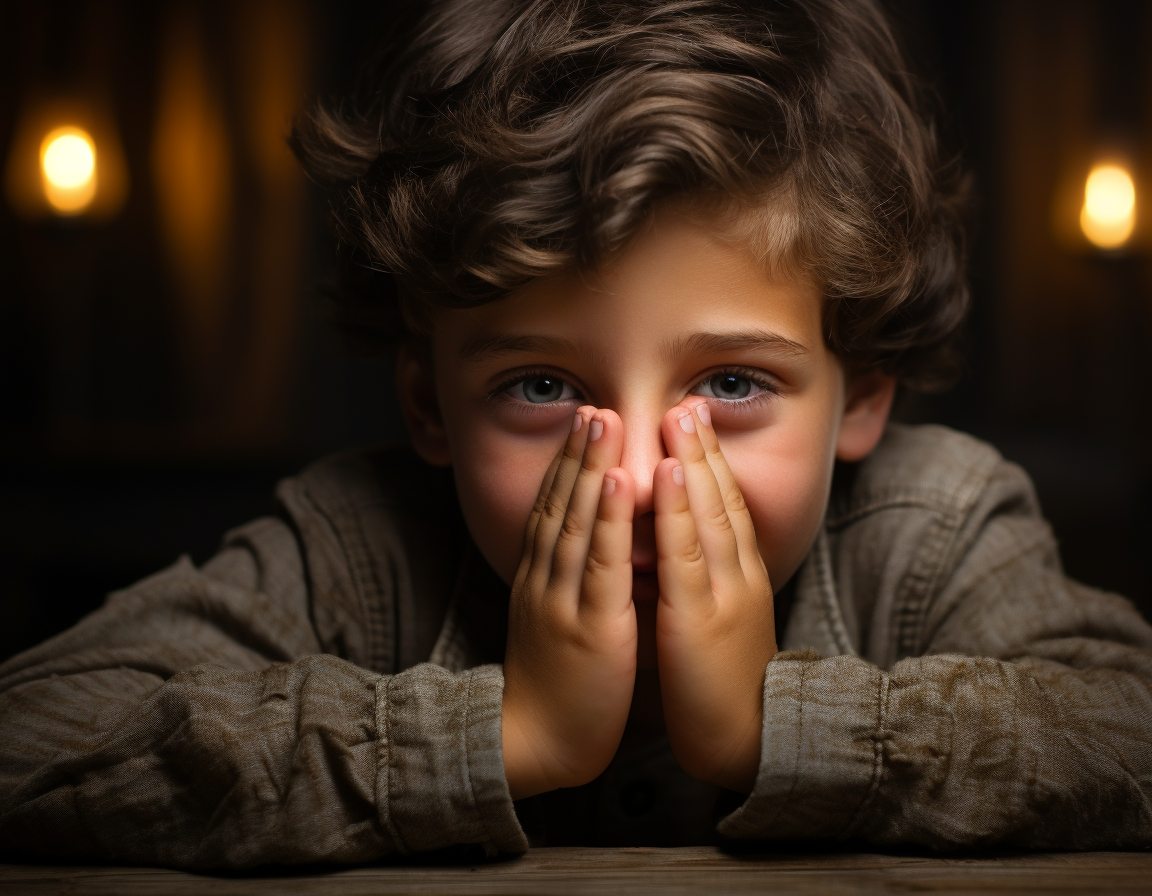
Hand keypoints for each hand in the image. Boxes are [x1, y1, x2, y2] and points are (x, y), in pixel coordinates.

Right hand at [501, 406, 637, 798]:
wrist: (532, 744)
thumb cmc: (554, 688)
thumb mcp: (552, 625)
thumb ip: (565, 587)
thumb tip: (581, 556)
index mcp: (540, 581)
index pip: (550, 510)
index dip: (566, 465)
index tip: (582, 423)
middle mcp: (545, 580)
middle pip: (559, 503)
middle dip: (576, 451)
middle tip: (593, 404)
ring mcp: (563, 599)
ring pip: (576, 520)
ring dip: (590, 466)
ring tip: (604, 420)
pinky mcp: (588, 624)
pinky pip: (600, 563)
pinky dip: (610, 518)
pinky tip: (620, 482)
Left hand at [653, 399, 777, 791]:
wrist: (746, 740)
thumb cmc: (725, 686)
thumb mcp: (720, 622)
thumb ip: (707, 585)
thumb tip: (686, 554)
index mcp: (740, 577)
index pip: (728, 506)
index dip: (711, 461)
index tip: (695, 421)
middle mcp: (738, 575)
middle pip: (723, 498)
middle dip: (705, 447)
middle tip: (689, 401)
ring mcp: (722, 593)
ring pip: (708, 515)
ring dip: (691, 461)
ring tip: (678, 416)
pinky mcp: (698, 617)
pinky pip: (685, 553)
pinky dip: (674, 509)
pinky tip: (661, 475)